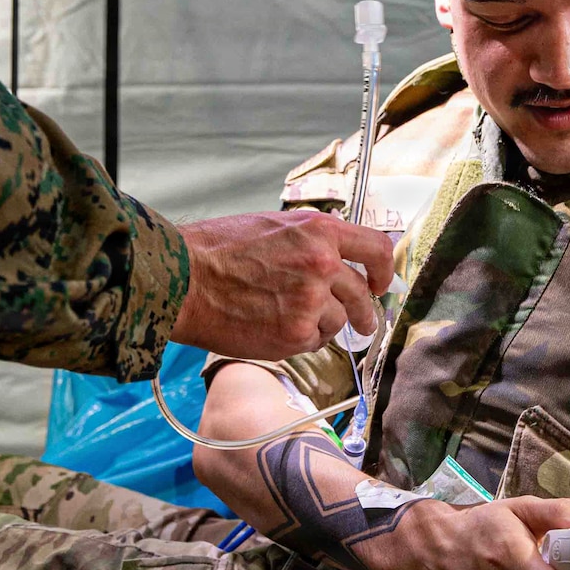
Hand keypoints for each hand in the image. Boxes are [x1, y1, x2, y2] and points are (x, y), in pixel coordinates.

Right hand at [171, 211, 395, 359]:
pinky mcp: (295, 334)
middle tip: (364, 323)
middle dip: (364, 313)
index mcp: (319, 231)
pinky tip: (272, 326)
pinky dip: (300, 339)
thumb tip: (340, 261)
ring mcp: (311, 301)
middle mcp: (322, 264)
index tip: (379, 283)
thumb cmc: (219, 250)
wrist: (185, 279)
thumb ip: (312, 242)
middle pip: (360, 294)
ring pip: (336, 321)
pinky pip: (314, 342)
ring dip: (320, 323)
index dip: (384, 269)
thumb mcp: (275, 227)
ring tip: (284, 316)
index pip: (376, 248)